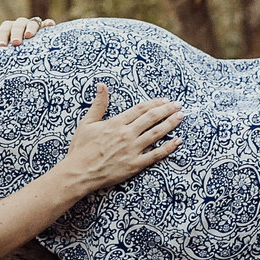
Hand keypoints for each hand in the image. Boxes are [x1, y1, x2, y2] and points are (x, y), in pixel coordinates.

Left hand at [0, 15, 55, 45]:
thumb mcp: (5, 44)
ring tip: (29, 35)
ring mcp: (32, 25)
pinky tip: (50, 25)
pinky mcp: (44, 27)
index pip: (4, 29)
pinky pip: (46, 24)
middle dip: (16, 33)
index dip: (2, 36)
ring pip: (32, 23)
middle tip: (15, 43)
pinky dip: (48, 23)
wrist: (28, 47)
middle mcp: (20, 24)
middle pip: (17, 25)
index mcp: (9, 28)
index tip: (1, 46)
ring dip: (30, 28)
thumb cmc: (12, 48)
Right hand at [61, 83, 182, 193]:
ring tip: (180, 117)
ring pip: (156, 133)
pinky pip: (155, 155)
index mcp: (116, 123)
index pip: (140, 109)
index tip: (164, 100)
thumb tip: (102, 86)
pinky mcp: (135, 165)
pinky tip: (177, 141)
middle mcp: (126, 134)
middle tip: (178, 105)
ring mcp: (132, 150)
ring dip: (170, 124)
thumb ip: (98, 104)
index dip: (154, 103)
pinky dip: (168, 148)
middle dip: (167, 110)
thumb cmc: (81, 149)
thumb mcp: (87, 123)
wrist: (79, 173)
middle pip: (151, 118)